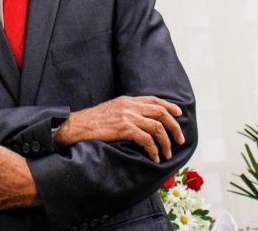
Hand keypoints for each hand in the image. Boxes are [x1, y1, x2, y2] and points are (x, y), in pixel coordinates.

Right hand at [54, 95, 184, 162]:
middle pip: (161, 112)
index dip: (169, 107)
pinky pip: (147, 139)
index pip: (154, 100)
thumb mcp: (111, 109)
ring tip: (168, 153)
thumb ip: (126, 110)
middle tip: (180, 140)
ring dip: (166, 142)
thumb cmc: (92, 121)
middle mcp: (130, 106)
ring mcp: (127, 116)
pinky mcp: (124, 129)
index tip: (179, 115)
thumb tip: (140, 119)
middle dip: (174, 127)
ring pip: (157, 127)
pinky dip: (154, 150)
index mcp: (127, 100)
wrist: (78, 125)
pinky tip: (155, 157)